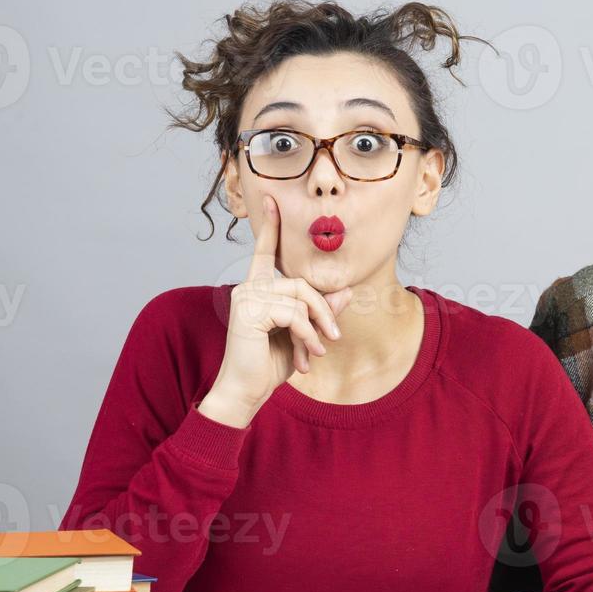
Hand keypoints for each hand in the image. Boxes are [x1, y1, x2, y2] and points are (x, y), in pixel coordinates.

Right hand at [200, 194, 350, 426]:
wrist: (246, 392)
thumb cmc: (269, 365)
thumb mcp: (303, 335)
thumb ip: (320, 312)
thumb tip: (347, 291)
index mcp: (257, 289)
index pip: (265, 252)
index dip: (271, 227)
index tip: (272, 199)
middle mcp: (248, 287)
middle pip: (300, 281)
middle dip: (322, 309)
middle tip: (334, 336)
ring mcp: (246, 296)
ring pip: (300, 296)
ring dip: (316, 326)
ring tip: (318, 351)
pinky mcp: (250, 309)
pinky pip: (293, 312)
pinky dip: (307, 334)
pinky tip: (307, 354)